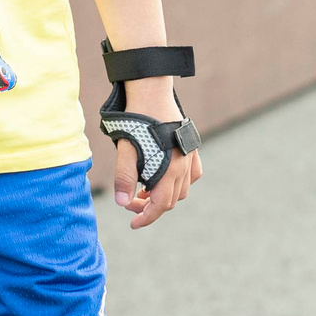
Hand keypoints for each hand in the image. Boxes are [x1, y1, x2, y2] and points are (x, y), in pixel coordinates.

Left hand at [110, 107, 201, 229]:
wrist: (152, 92)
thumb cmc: (137, 120)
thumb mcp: (125, 150)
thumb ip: (124, 178)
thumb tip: (122, 203)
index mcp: (168, 169)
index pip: (160, 205)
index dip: (146, 217)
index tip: (133, 223)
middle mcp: (183, 166)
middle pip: (171, 200)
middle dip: (150, 206)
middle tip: (131, 202)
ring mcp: (190, 156)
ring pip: (182, 189)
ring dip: (164, 195)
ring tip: (145, 190)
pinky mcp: (191, 147)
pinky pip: (192, 174)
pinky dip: (180, 182)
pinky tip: (166, 177)